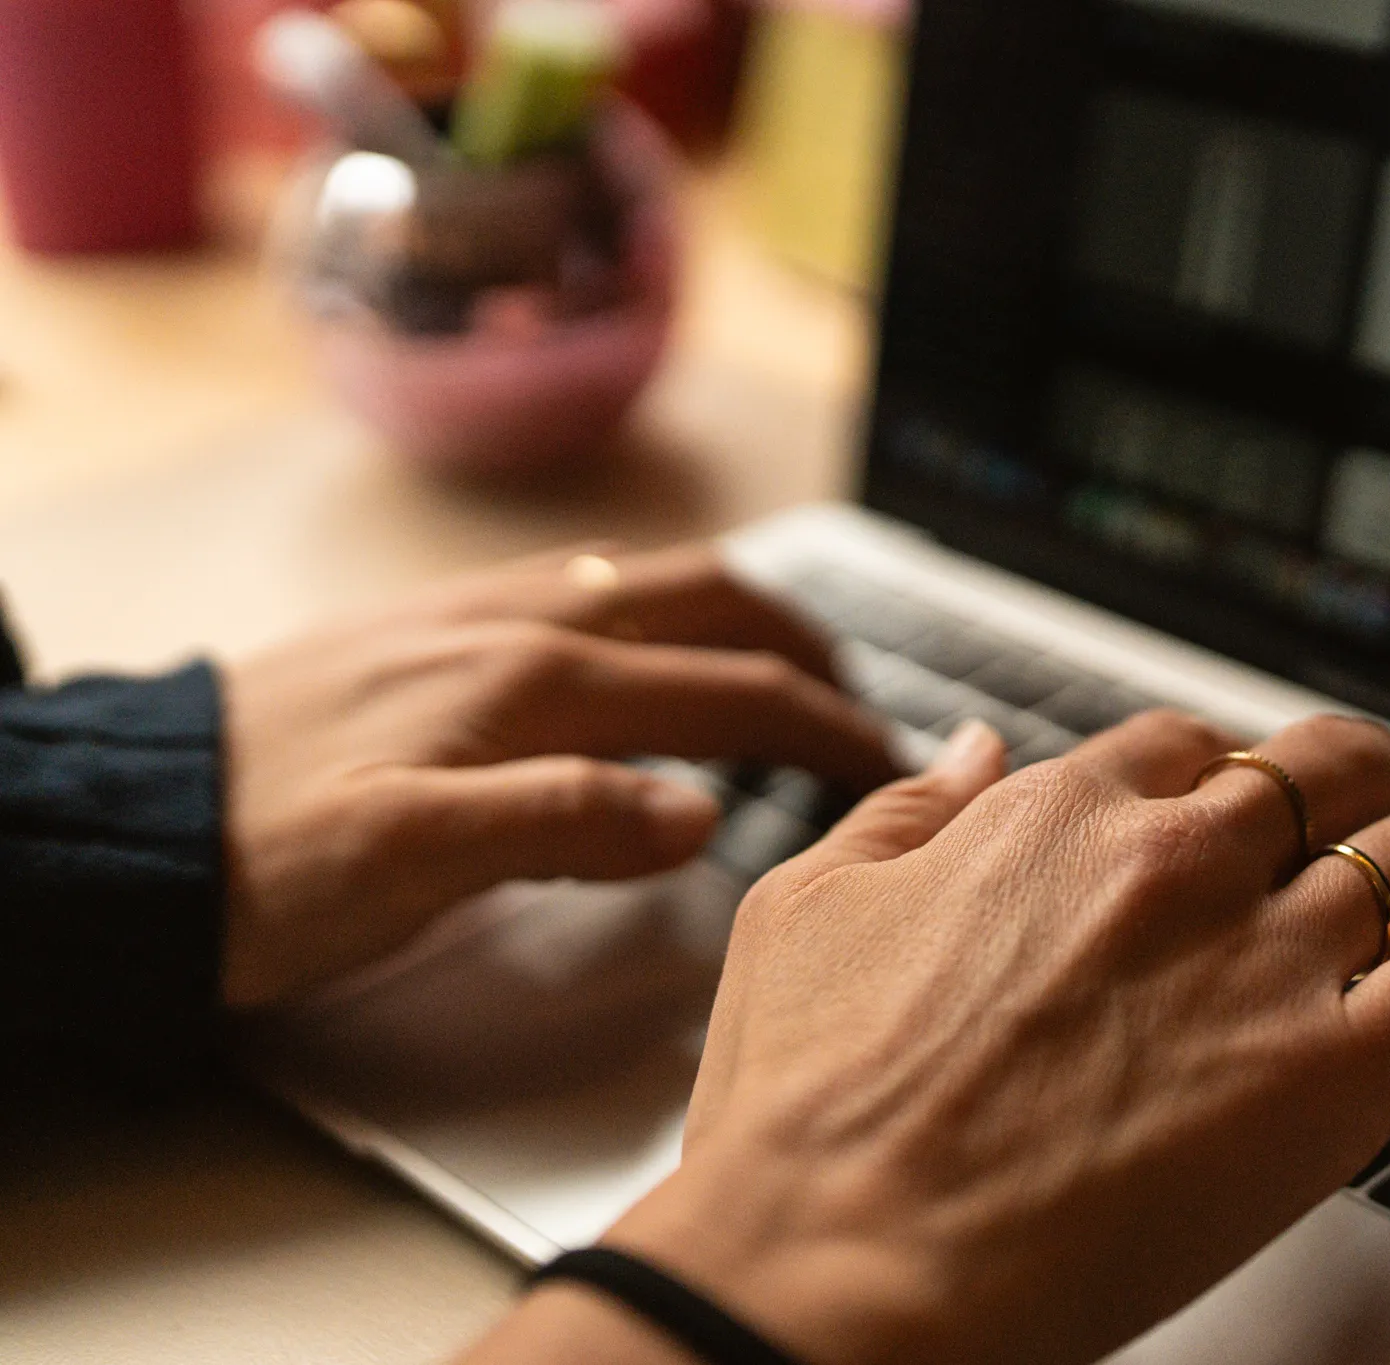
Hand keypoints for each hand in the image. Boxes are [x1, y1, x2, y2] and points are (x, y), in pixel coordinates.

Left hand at [220, 544, 898, 1009]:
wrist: (128, 828)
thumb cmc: (262, 865)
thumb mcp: (412, 862)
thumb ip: (564, 824)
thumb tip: (699, 810)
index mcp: (535, 681)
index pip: (731, 691)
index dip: (830, 729)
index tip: (891, 765)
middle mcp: (518, 625)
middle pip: (712, 601)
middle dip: (809, 643)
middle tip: (864, 700)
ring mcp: (476, 616)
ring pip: (653, 583)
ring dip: (740, 616)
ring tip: (782, 664)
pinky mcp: (437, 628)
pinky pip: (587, 590)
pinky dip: (662, 611)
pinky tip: (645, 648)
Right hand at [477, 710, 1389, 1364]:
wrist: (843, 1264)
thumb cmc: (809, 1111)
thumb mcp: (811, 907)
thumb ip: (913, 811)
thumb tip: (984, 748)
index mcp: (1059, 814)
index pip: (1192, 747)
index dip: (1233, 774)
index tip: (1251, 808)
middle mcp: (1176, 860)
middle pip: (1331, 765)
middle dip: (1377, 776)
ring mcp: (1263, 957)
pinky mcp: (1331, 1072)